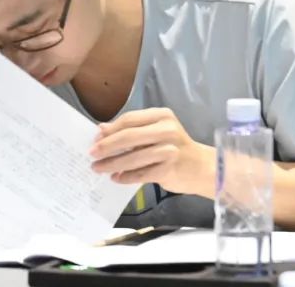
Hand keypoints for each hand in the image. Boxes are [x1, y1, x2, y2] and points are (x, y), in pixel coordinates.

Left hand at [89, 108, 215, 197]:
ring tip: (99, 168)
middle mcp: (167, 130)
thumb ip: (134, 130)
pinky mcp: (168, 170)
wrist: (202, 167)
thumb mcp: (158, 131)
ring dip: (112, 164)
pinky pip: (140, 174)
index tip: (95, 138)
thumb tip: (102, 130)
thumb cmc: (175, 148)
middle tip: (91, 154)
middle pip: (129, 137)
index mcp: (162, 116)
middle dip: (107, 146)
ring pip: (132, 158)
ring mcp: (169, 150)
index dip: (110, 129)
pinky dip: (125, 177)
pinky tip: (116, 178)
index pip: (130, 119)